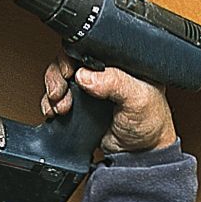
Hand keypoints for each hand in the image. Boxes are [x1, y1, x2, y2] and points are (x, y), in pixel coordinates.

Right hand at [40, 59, 176, 153]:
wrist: (140, 154)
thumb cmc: (149, 124)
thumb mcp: (138, 98)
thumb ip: (115, 83)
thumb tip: (86, 75)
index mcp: (121, 62)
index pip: (92, 46)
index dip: (75, 54)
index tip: (69, 70)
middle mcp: (104, 71)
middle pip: (70, 60)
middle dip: (58, 74)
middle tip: (60, 90)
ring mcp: (90, 88)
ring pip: (61, 78)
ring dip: (54, 90)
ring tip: (59, 104)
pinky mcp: (80, 105)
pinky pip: (58, 97)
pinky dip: (50, 103)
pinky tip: (55, 110)